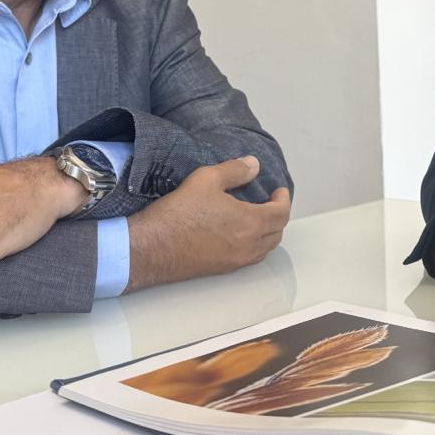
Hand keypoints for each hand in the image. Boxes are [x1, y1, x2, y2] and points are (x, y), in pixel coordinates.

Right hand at [125, 155, 289, 289]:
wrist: (151, 248)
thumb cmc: (179, 213)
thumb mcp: (206, 179)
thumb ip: (234, 171)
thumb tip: (254, 165)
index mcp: (250, 223)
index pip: (281, 213)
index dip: (283, 200)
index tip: (278, 191)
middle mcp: (248, 246)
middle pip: (277, 233)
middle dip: (278, 216)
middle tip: (270, 203)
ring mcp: (235, 261)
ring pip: (264, 249)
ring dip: (268, 234)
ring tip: (258, 219)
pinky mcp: (221, 269)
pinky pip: (248, 258)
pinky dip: (253, 246)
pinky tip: (239, 236)